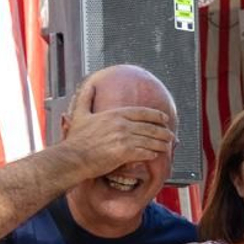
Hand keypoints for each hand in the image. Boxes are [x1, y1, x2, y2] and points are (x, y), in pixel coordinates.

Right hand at [61, 76, 175, 175]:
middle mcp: (121, 124)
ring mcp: (124, 138)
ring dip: (161, 144)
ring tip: (167, 146)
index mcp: (114, 114)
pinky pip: (145, 152)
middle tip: (171, 135)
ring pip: (150, 140)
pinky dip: (152, 153)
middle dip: (163, 131)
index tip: (165, 118)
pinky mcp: (125, 152)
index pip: (142, 112)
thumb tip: (90, 85)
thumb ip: (87, 98)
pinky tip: (155, 155)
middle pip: (150, 127)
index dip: (156, 115)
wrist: (72, 157)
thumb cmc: (76, 139)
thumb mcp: (80, 113)